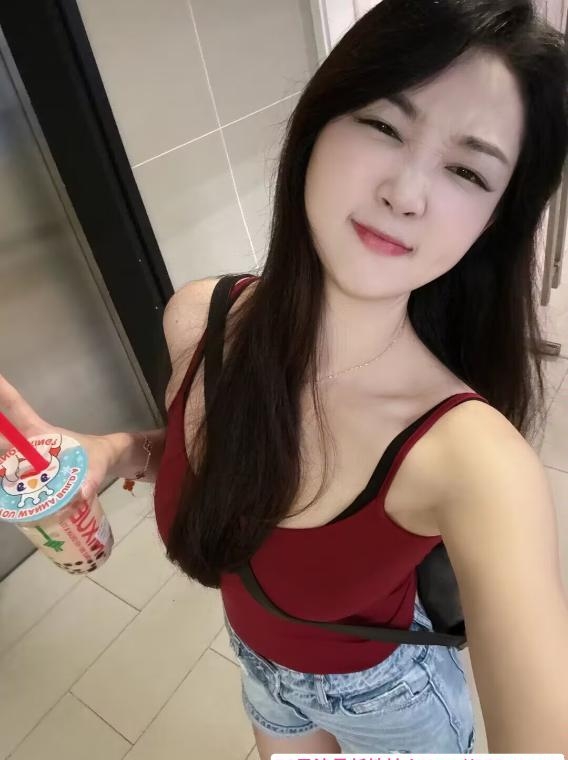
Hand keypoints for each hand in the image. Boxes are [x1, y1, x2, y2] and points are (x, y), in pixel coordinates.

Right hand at [0, 374, 114, 502]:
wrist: (100, 469)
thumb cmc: (97, 457)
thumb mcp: (98, 464)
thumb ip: (92, 478)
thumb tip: (82, 494)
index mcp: (38, 431)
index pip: (14, 406)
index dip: (2, 392)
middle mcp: (24, 445)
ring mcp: (21, 464)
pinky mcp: (22, 482)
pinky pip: (4, 482)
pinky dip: (1, 490)